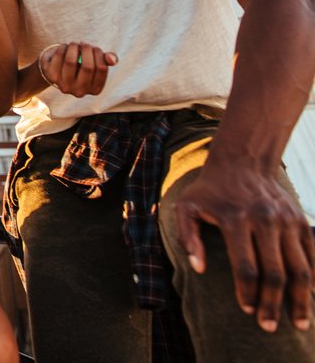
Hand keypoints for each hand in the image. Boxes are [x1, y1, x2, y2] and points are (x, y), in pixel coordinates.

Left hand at [37, 42, 116, 96]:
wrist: (57, 68)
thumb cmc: (81, 64)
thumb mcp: (95, 62)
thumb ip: (106, 60)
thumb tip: (112, 59)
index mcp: (95, 89)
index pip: (101, 69)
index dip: (99, 54)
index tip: (95, 48)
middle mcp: (80, 92)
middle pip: (87, 66)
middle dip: (87, 50)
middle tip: (85, 44)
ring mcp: (65, 86)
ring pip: (71, 62)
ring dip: (74, 47)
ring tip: (75, 44)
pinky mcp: (52, 77)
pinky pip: (58, 58)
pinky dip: (63, 48)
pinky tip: (65, 46)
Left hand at [175, 164, 313, 332]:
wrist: (243, 161)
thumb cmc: (209, 190)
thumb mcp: (186, 207)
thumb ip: (187, 237)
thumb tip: (198, 269)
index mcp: (236, 219)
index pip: (245, 266)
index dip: (247, 292)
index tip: (246, 311)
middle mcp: (265, 220)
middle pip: (275, 272)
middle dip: (274, 304)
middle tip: (270, 327)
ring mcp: (287, 221)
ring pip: (300, 268)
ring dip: (300, 298)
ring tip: (299, 323)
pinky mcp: (300, 221)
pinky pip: (312, 254)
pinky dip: (313, 277)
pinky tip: (310, 297)